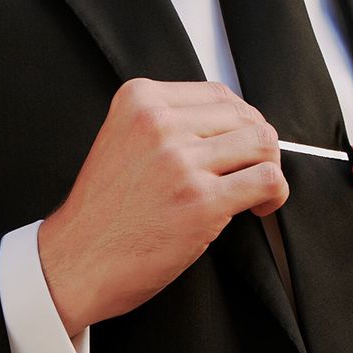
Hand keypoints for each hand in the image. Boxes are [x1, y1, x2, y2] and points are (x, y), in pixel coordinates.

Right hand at [38, 78, 287, 335]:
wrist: (76, 259)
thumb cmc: (104, 208)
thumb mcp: (123, 138)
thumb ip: (168, 122)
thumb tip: (233, 123)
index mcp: (139, 99)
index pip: (218, 93)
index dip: (238, 121)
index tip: (236, 145)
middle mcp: (158, 122)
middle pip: (243, 115)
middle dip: (256, 144)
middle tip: (249, 170)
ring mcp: (179, 160)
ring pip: (262, 141)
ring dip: (268, 165)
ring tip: (255, 188)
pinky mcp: (200, 200)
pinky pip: (267, 179)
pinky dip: (275, 192)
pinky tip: (259, 207)